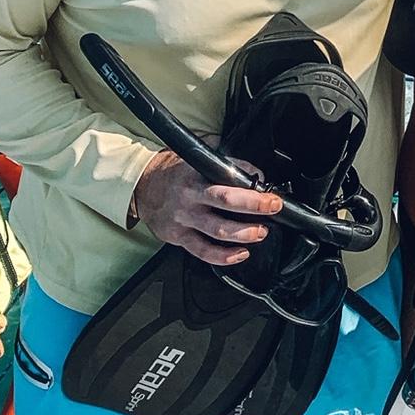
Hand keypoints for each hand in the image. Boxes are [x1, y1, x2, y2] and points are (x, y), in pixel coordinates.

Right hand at [132, 150, 282, 265]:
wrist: (142, 186)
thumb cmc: (174, 172)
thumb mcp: (198, 157)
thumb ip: (226, 162)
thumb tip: (255, 174)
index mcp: (195, 173)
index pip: (228, 176)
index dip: (250, 185)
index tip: (269, 191)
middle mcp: (190, 196)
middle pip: (226, 201)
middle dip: (254, 206)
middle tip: (272, 208)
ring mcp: (184, 218)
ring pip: (218, 230)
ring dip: (244, 233)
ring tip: (260, 232)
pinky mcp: (178, 237)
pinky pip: (203, 251)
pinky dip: (224, 256)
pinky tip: (240, 253)